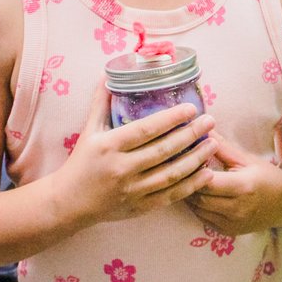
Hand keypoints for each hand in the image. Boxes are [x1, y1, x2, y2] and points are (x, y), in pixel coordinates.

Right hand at [48, 82, 216, 230]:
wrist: (68, 203)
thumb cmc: (81, 162)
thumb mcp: (89, 130)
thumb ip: (101, 102)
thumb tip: (108, 73)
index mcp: (110, 146)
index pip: (146, 129)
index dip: (171, 118)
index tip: (191, 108)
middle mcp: (122, 168)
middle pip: (164, 150)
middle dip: (191, 134)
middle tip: (210, 121)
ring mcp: (132, 190)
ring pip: (171, 174)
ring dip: (196, 159)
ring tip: (213, 144)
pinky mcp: (139, 207)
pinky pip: (170, 196)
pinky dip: (191, 185)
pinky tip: (206, 173)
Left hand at [185, 133, 281, 234]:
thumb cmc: (265, 176)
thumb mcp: (246, 158)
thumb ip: (222, 147)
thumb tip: (202, 130)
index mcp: (242, 187)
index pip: (207, 181)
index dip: (194, 170)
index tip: (187, 158)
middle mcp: (236, 209)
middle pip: (199, 197)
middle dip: (188, 182)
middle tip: (182, 169)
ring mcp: (231, 223)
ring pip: (198, 209)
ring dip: (190, 195)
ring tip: (187, 180)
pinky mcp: (227, 231)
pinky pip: (203, 218)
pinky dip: (197, 206)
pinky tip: (198, 194)